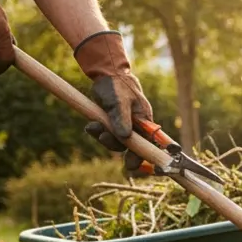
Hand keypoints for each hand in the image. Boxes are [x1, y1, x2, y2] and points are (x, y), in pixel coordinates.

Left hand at [72, 30, 154, 172]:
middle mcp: (138, 127)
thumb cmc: (118, 87)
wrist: (107, 75)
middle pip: (131, 147)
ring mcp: (125, 126)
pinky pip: (107, 135)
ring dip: (104, 138)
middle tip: (104, 138)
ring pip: (117, 142)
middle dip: (116, 146)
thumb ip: (122, 119)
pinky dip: (97, 132)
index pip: (150, 144)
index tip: (134, 166)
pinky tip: (91, 124)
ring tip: (94, 126)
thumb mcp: (120, 102)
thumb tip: (125, 137)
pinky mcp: (114, 125)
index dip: (145, 157)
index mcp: (146, 122)